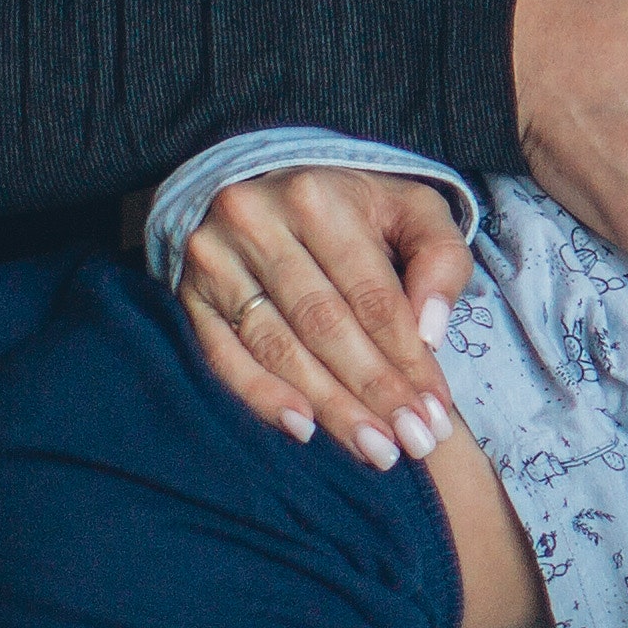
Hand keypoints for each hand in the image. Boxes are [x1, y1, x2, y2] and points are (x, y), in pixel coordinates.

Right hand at [173, 166, 478, 464]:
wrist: (259, 179)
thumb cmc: (349, 205)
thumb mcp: (408, 206)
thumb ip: (439, 257)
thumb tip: (431, 330)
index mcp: (317, 197)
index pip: (371, 295)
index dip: (408, 358)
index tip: (436, 409)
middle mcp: (257, 223)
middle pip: (325, 325)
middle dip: (374, 391)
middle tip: (412, 442)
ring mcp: (215, 260)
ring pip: (278, 347)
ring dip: (330, 406)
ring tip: (374, 448)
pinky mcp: (188, 293)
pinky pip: (222, 356)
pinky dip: (261, 397)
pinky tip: (303, 429)